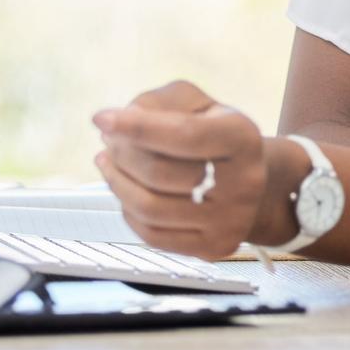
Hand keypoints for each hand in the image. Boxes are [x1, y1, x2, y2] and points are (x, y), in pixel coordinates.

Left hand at [92, 80, 269, 261]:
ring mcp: (230, 220)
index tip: (102, 118)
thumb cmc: (213, 135)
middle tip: (109, 141)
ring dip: (117, 182)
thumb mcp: (195, 103)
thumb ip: (159, 102)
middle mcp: (244, 181)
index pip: (183, 134)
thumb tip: (122, 120)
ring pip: (150, 208)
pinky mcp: (214, 246)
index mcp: (241, 137)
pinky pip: (152, 235)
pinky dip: (129, 211)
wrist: (247, 181)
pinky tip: (127, 192)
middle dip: (122, 153)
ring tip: (108, 163)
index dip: (137, 127)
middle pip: (160, 173)